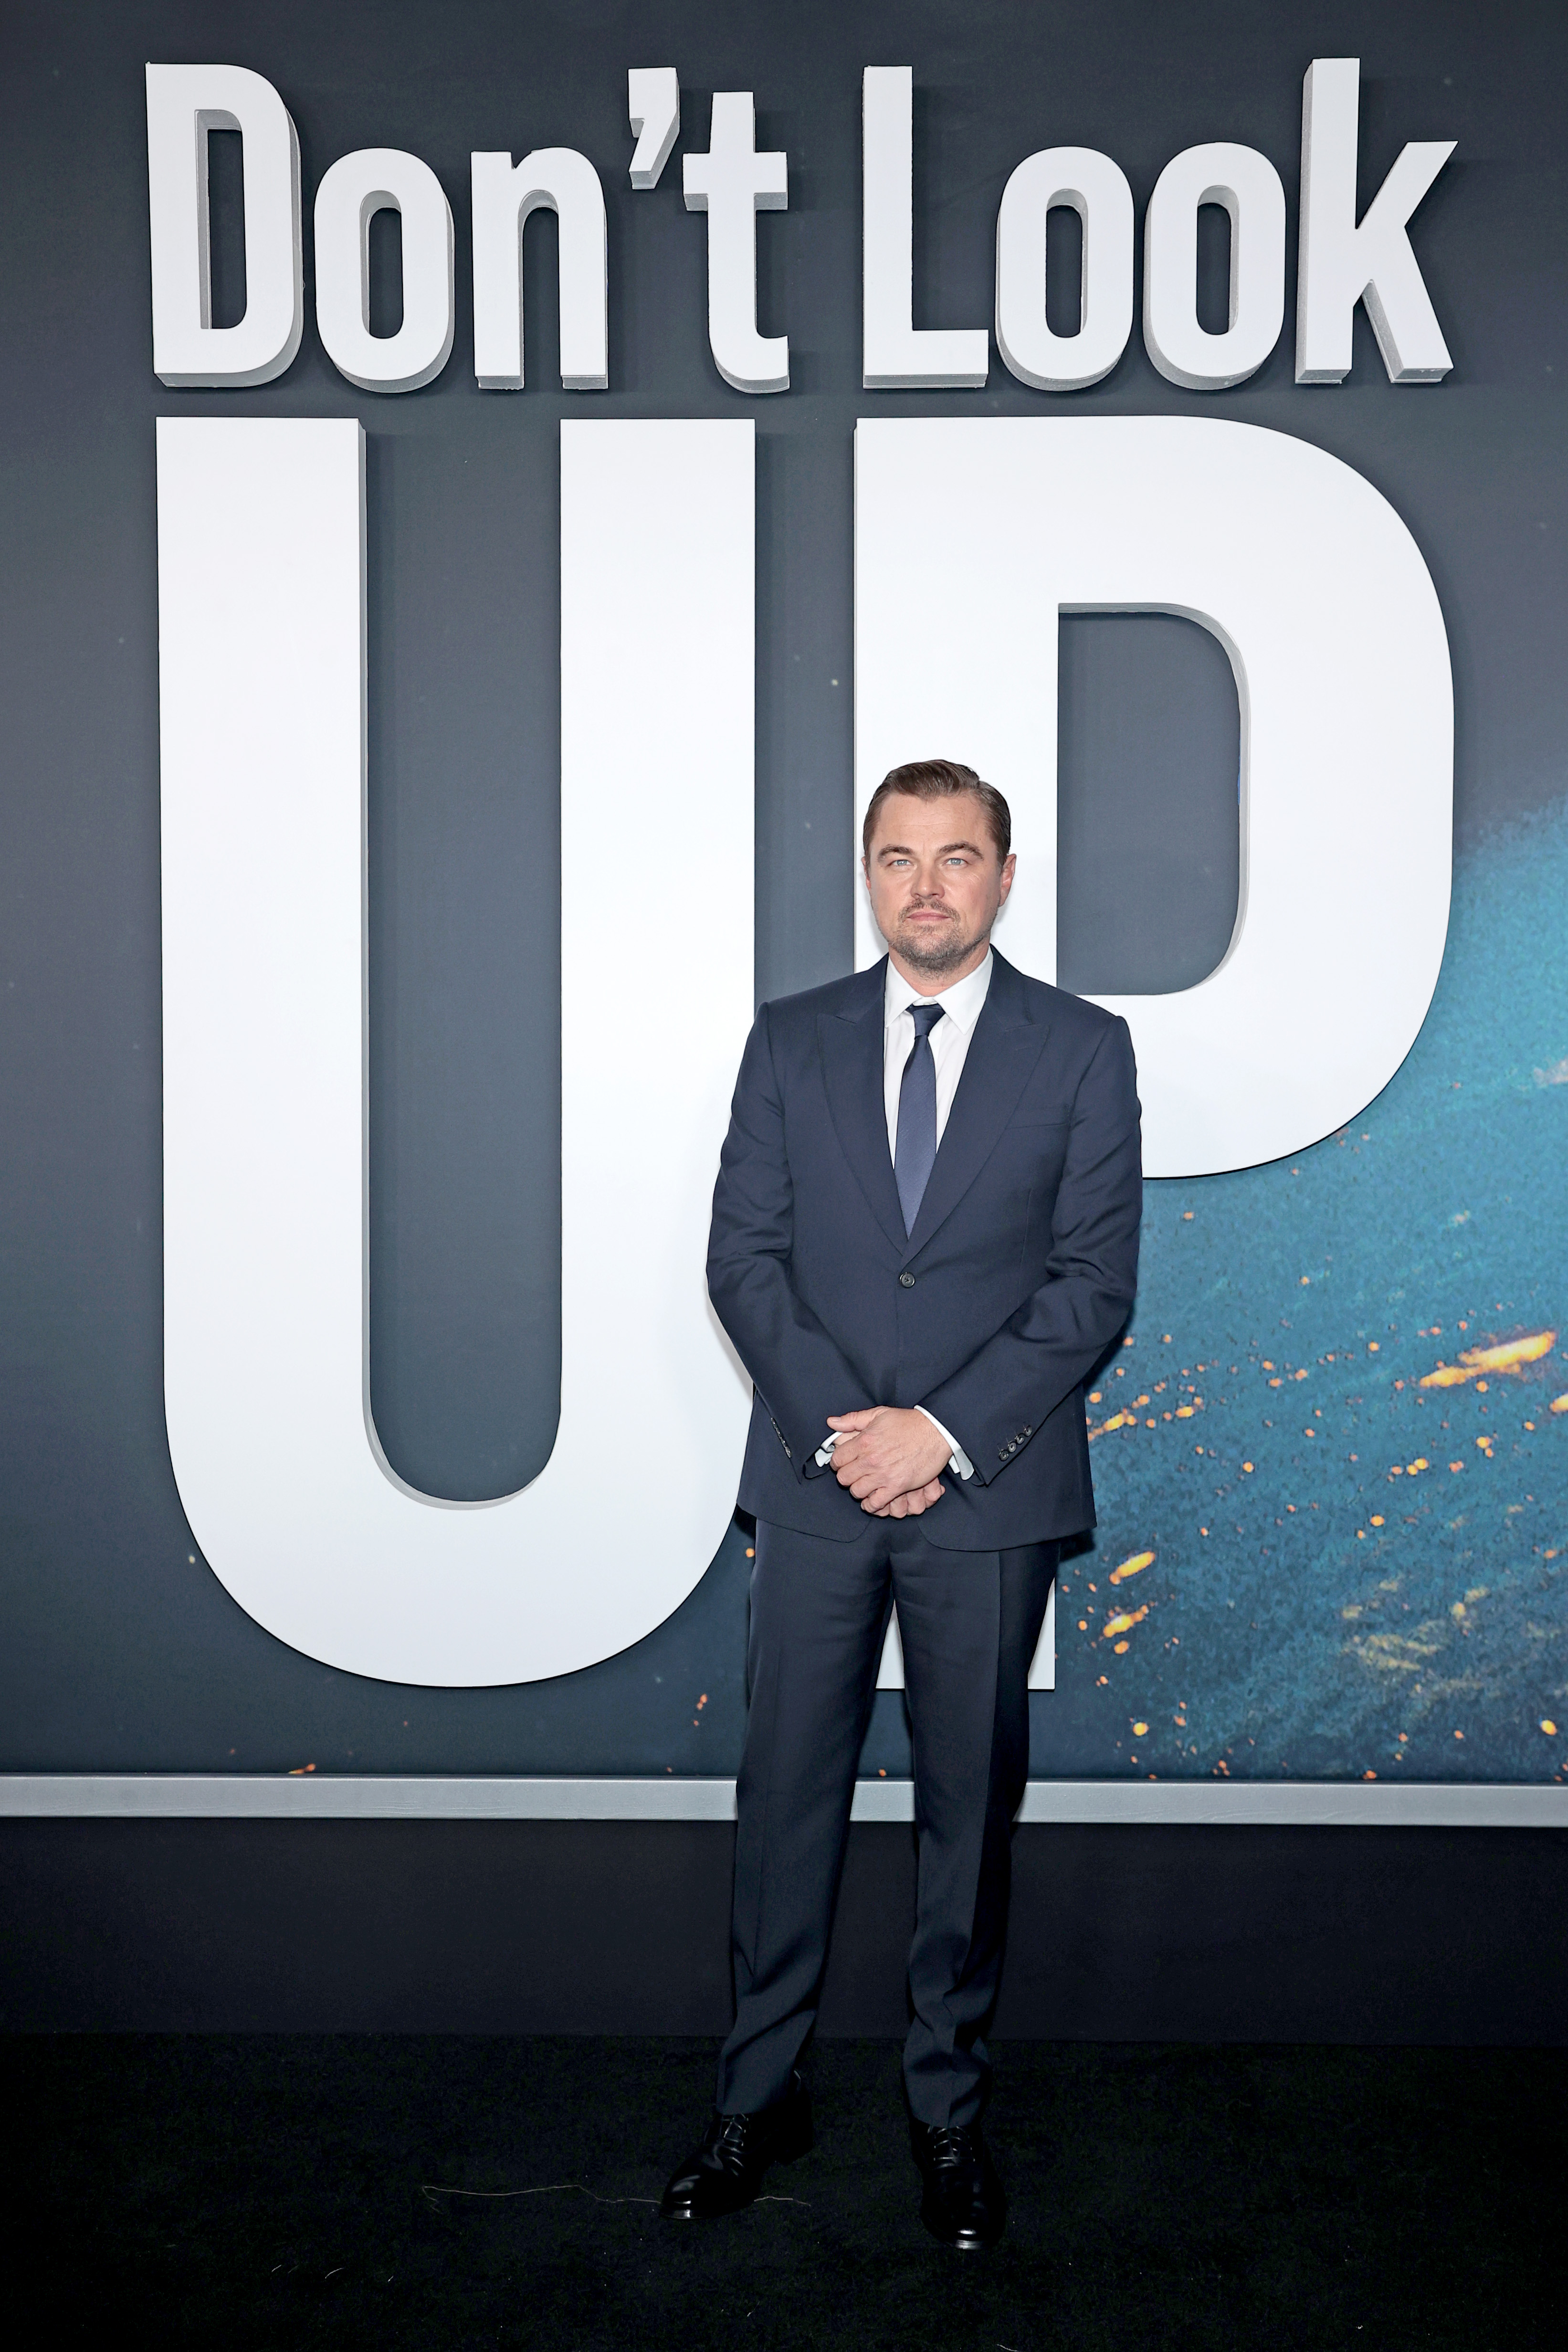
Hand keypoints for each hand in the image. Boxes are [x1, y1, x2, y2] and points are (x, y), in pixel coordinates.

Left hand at [826, 1407, 950, 1514]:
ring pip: (856, 1492)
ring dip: (858, 1490)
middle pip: (844, 1478)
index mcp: (864, 1441)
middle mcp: (870, 1459)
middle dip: (846, 1476)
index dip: (837, 1462)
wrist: (935, 1431)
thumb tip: (832, 1422)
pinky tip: (872, 1499)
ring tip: (864, 1485)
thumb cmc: (909, 1422)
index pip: (837, 1459)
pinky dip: (871, 1504)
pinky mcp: (897, 1486)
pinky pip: (875, 1503)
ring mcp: (883, 1474)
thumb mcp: (879, 1413)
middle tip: (853, 1474)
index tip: (842, 1463)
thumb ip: (853, 1419)